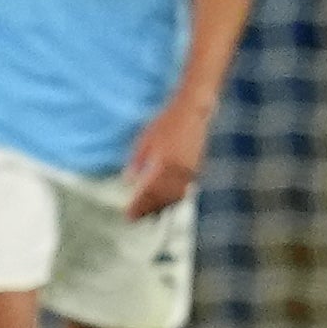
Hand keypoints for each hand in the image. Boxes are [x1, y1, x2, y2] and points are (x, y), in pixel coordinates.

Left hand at [124, 99, 209, 219]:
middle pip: (163, 199)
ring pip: (175, 196)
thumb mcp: (146, 139)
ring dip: (162, 206)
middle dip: (149, 210)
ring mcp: (191, 171)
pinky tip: (166, 198)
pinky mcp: (197, 168)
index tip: (128, 216)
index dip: (139, 206)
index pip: (149, 192)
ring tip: (149, 211)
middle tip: (136, 217)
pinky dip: (173, 197)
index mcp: (165, 164)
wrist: (194, 110)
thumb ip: (138, 161)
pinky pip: (184, 189)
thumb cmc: (168, 121)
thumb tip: (129, 180)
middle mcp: (179, 171)